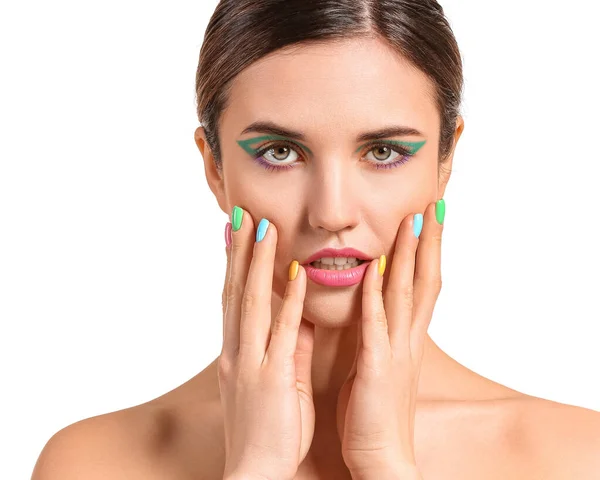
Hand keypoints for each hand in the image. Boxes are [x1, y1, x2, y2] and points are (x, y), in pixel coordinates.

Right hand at [219, 206, 315, 479]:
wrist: (256, 473)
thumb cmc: (266, 431)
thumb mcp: (275, 382)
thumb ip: (285, 347)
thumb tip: (296, 317)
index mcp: (238, 353)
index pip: (234, 299)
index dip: (235, 265)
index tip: (237, 234)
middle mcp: (238, 351)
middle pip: (235, 291)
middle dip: (239, 252)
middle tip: (241, 215)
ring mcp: (251, 362)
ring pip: (251, 303)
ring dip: (256, 263)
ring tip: (262, 228)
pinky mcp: (271, 377)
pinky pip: (280, 333)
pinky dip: (287, 301)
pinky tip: (294, 274)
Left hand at [336, 199, 444, 477]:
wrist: (380, 458)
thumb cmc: (373, 412)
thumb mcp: (377, 365)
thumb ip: (378, 334)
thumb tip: (372, 306)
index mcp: (405, 340)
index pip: (421, 286)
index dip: (427, 252)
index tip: (428, 220)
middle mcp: (406, 340)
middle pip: (424, 281)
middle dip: (428, 243)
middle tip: (433, 206)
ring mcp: (394, 352)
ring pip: (406, 295)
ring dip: (409, 257)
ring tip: (413, 221)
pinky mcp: (375, 368)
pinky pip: (376, 325)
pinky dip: (376, 296)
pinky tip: (377, 269)